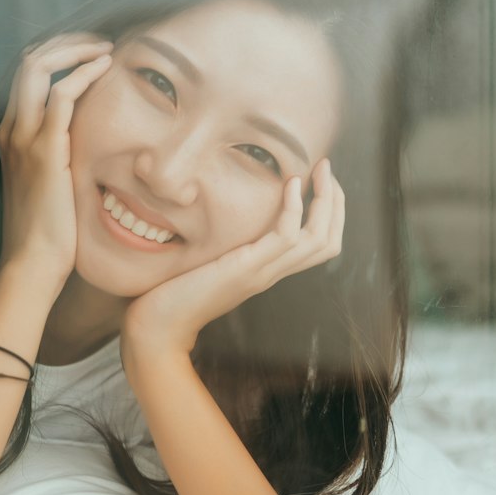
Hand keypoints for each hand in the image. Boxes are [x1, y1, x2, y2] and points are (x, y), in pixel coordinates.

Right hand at [0, 32, 113, 291]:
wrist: (33, 265)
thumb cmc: (50, 233)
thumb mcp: (53, 185)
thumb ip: (63, 158)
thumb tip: (91, 146)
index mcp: (12, 135)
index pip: (27, 75)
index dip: (58, 55)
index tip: (92, 55)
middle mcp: (11, 130)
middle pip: (28, 60)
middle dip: (67, 43)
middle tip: (101, 44)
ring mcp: (23, 138)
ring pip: (37, 66)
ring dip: (75, 50)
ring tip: (106, 50)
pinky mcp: (44, 152)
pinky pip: (60, 96)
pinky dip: (83, 74)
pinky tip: (107, 69)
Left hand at [121, 158, 344, 358]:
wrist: (159, 326)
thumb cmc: (174, 293)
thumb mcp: (209, 261)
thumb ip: (225, 244)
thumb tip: (221, 216)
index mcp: (267, 270)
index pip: (319, 246)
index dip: (330, 212)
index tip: (320, 179)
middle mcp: (272, 273)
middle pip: (329, 241)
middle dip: (336, 201)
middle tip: (327, 167)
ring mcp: (263, 272)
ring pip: (318, 239)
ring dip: (326, 199)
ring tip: (320, 170)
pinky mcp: (247, 268)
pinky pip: (287, 236)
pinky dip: (295, 207)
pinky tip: (291, 184)